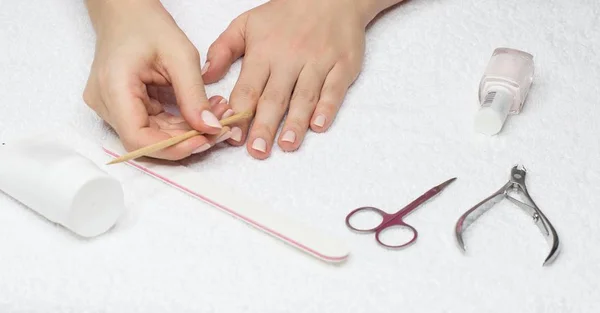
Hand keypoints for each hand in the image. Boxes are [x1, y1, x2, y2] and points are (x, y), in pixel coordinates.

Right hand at [83, 0, 231, 159]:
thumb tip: (211, 129)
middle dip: (186, 139)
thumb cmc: (147, 25)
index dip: (172, 147)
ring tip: (216, 115)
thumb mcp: (180, 56)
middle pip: (146, 140)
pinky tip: (201, 112)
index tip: (204, 140)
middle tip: (220, 127)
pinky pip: (151, 125)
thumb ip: (194, 95)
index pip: (137, 138)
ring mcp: (110, 107)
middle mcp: (105, 103)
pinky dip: (178, 124)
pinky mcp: (121, 108)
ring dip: (185, 132)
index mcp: (113, 88)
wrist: (125, 11)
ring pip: (152, 135)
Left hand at [202, 0, 378, 158]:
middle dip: (265, 125)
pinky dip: (327, 108)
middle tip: (257, 150)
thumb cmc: (286, 14)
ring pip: (304, 97)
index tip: (232, 136)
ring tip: (287, 145)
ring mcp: (318, 63)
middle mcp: (290, 59)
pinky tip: (318, 126)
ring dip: (295, 123)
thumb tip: (205, 77)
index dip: (240, 113)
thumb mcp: (247, 23)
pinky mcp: (342, 66)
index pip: (249, 87)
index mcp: (264, 51)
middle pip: (275, 97)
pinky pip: (334, 90)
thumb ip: (223, 49)